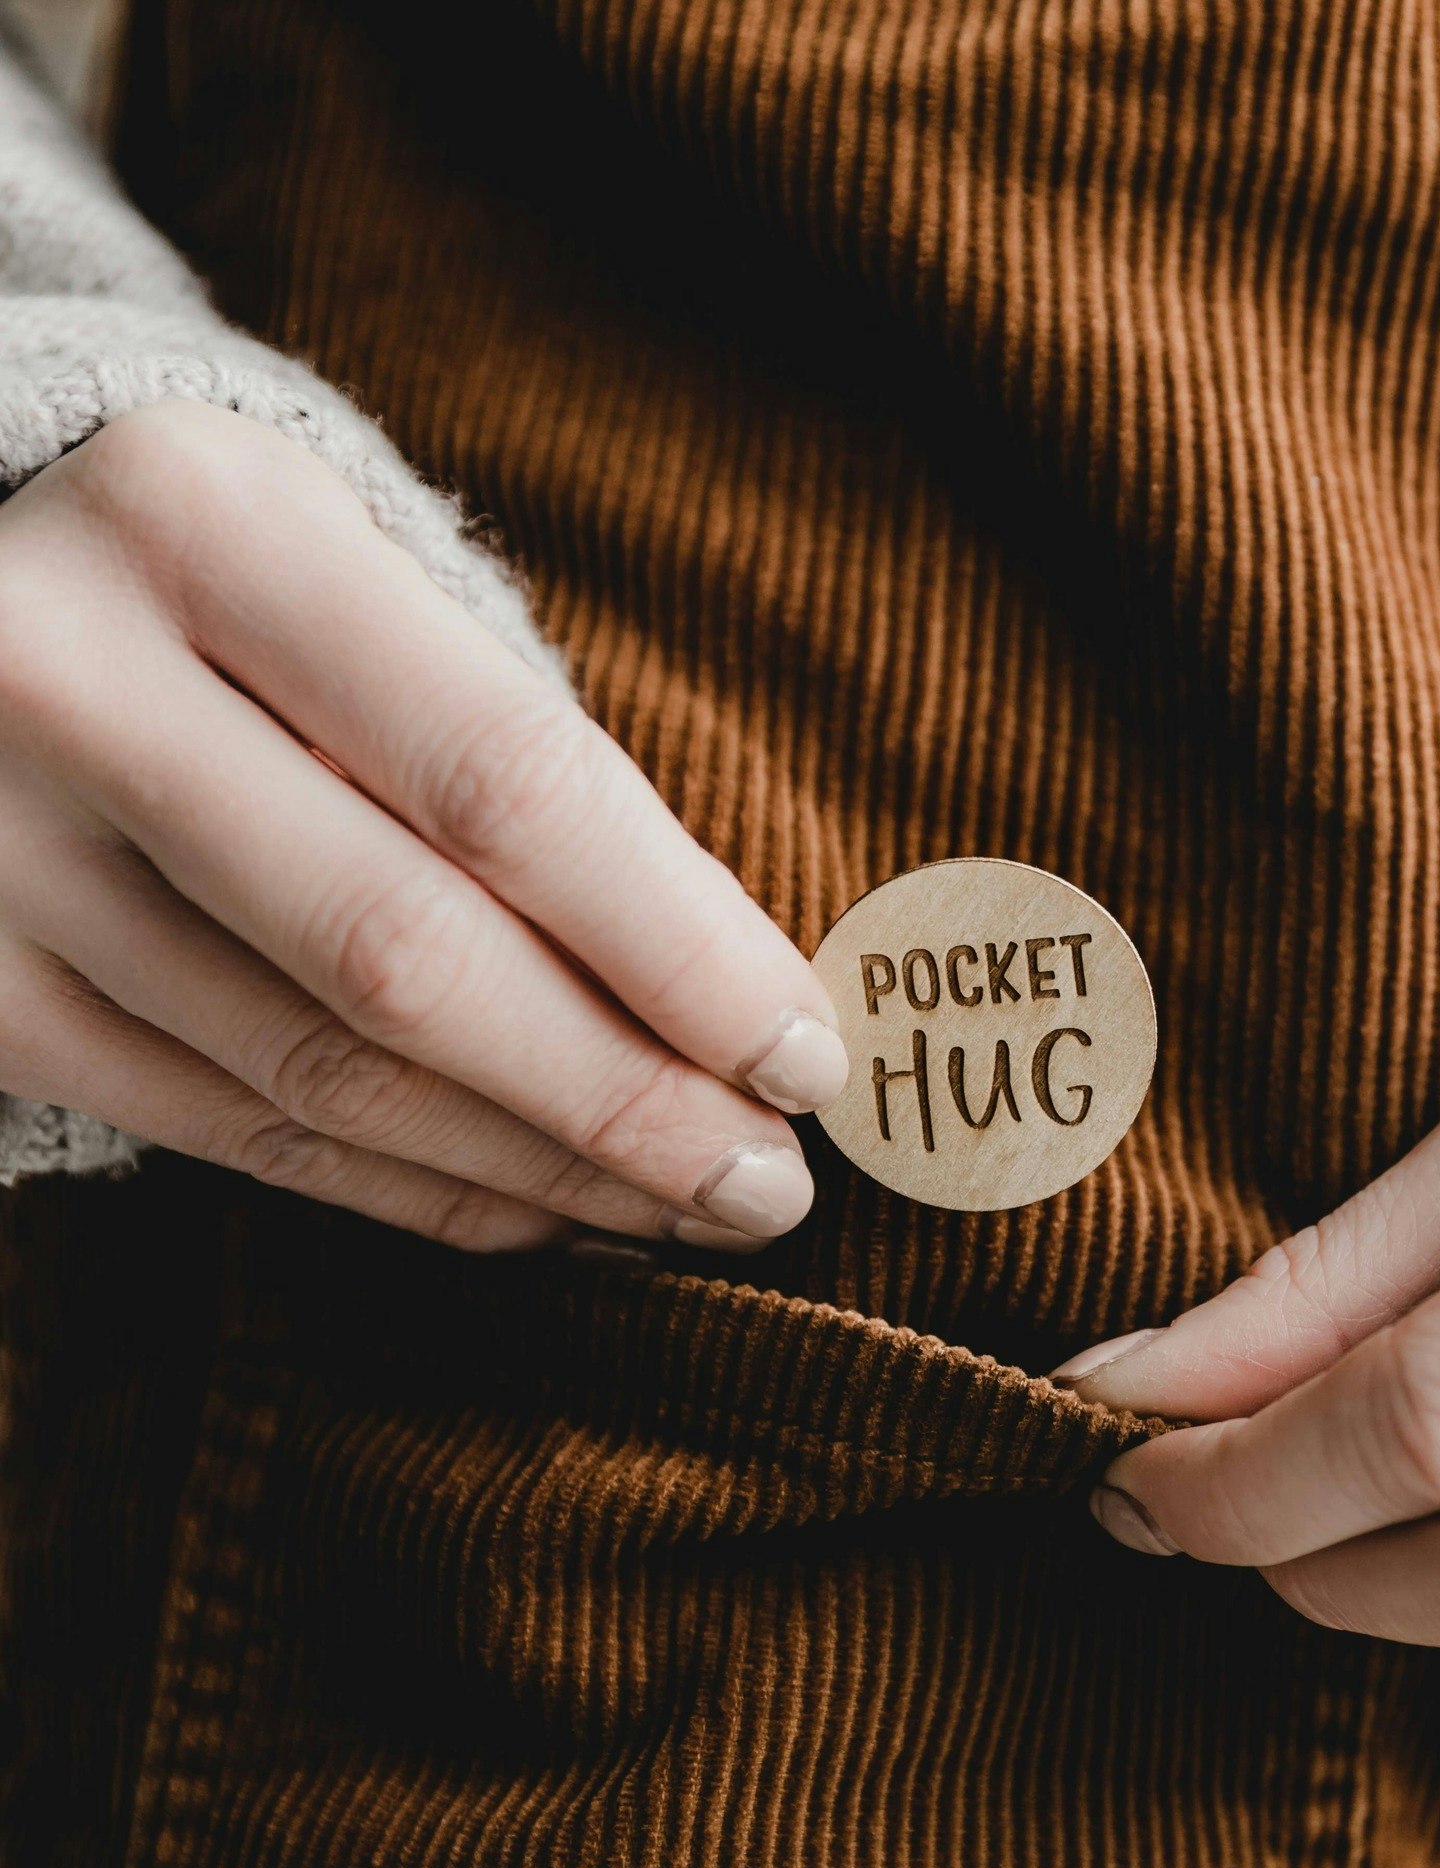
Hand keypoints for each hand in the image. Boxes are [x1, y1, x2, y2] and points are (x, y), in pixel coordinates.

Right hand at [0, 403, 846, 1250]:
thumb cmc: (230, 591)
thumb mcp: (362, 579)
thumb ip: (513, 756)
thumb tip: (732, 993)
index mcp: (207, 525)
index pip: (504, 784)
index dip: (677, 949)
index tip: (806, 1057)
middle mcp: (67, 681)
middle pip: (410, 959)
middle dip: (623, 1101)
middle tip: (769, 1187)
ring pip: (323, 1073)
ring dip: (536, 1169)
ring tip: (682, 1209)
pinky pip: (231, 1130)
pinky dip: (409, 1190)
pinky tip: (538, 1211)